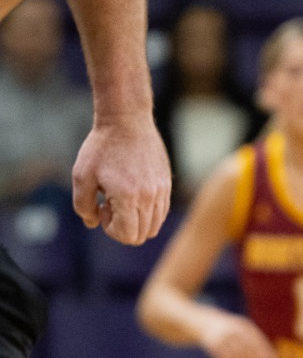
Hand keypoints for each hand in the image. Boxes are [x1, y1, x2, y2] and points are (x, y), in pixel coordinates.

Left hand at [71, 112, 170, 244]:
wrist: (127, 121)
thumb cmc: (101, 147)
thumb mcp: (81, 176)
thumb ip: (83, 205)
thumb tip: (93, 223)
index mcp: (128, 197)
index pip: (128, 235)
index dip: (111, 229)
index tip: (101, 207)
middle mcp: (150, 197)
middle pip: (142, 235)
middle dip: (123, 227)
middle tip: (109, 204)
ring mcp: (162, 191)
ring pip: (155, 225)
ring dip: (136, 221)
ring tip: (122, 199)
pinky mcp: (167, 183)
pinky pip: (161, 211)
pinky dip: (147, 212)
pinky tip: (132, 192)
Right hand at [198, 313, 277, 357]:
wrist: (207, 324)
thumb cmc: (234, 328)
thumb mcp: (246, 328)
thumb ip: (258, 340)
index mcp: (241, 327)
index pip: (255, 341)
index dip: (265, 353)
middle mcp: (230, 334)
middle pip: (245, 352)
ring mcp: (221, 342)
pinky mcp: (214, 350)